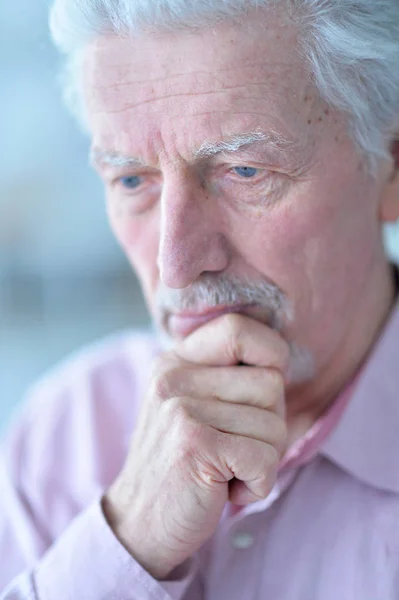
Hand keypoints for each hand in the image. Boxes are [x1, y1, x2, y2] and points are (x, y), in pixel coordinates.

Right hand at [103, 314, 288, 578]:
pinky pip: (266, 459)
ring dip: (264, 459)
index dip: (271, 353)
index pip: (238, 328)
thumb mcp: (191, 405)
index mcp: (176, 361)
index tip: (265, 390)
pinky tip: (227, 489)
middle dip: (270, 424)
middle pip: (271, 383)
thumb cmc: (182, 463)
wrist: (139, 523)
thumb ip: (225, 377)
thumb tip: (281, 362)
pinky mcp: (195, 444)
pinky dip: (258, 484)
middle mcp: (175, 377)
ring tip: (226, 469)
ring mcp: (182, 408)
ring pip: (275, 425)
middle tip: (236, 447)